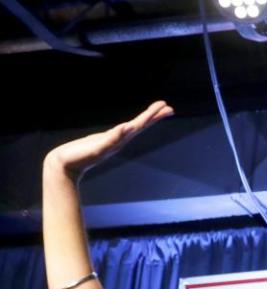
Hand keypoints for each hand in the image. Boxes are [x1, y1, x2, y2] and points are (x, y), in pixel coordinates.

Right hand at [44, 101, 173, 179]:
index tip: (167, 107)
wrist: (63, 168)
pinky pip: (120, 131)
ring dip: (144, 120)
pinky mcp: (103, 141)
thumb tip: (128, 128)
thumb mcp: (97, 148)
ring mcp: (111, 141)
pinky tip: (130, 126)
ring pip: (132, 128)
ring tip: (155, 112)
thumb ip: (112, 139)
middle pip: (141, 125)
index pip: (141, 125)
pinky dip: (128, 126)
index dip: (153, 115)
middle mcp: (118, 140)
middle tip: (169, 107)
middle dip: (154, 116)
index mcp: (120, 140)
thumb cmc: (78, 158)